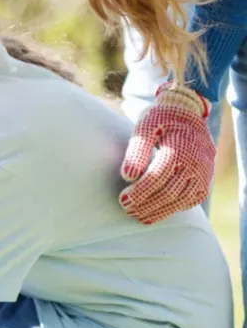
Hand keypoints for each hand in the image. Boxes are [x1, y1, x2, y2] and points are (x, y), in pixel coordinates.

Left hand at [120, 83, 214, 224]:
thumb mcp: (144, 126)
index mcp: (179, 147)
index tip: (122, 200)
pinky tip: (154, 213)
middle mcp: (195, 162)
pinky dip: (172, 209)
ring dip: (158, 211)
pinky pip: (191, 200)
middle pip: (169, 192)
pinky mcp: (205, 180)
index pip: (158, 176)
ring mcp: (203, 173)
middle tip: (127, 209)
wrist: (187, 113)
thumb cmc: (160, 119)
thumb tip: (128, 177)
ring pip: (181, 200)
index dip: (140, 191)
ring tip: (137, 215)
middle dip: (146, 204)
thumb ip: (136, 150)